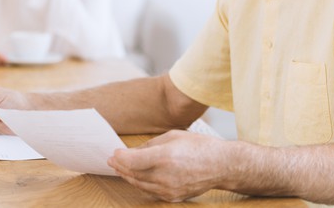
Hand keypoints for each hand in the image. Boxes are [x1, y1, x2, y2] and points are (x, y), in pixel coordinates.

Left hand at [107, 130, 229, 201]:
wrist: (220, 165)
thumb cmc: (198, 147)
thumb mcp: (172, 137)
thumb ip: (149, 145)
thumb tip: (132, 152)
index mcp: (165, 156)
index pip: (133, 161)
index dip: (120, 157)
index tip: (114, 153)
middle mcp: (166, 175)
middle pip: (133, 174)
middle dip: (120, 166)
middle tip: (112, 160)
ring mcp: (169, 189)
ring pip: (139, 184)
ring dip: (127, 176)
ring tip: (120, 168)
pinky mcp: (173, 197)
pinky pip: (150, 191)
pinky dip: (140, 184)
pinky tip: (135, 177)